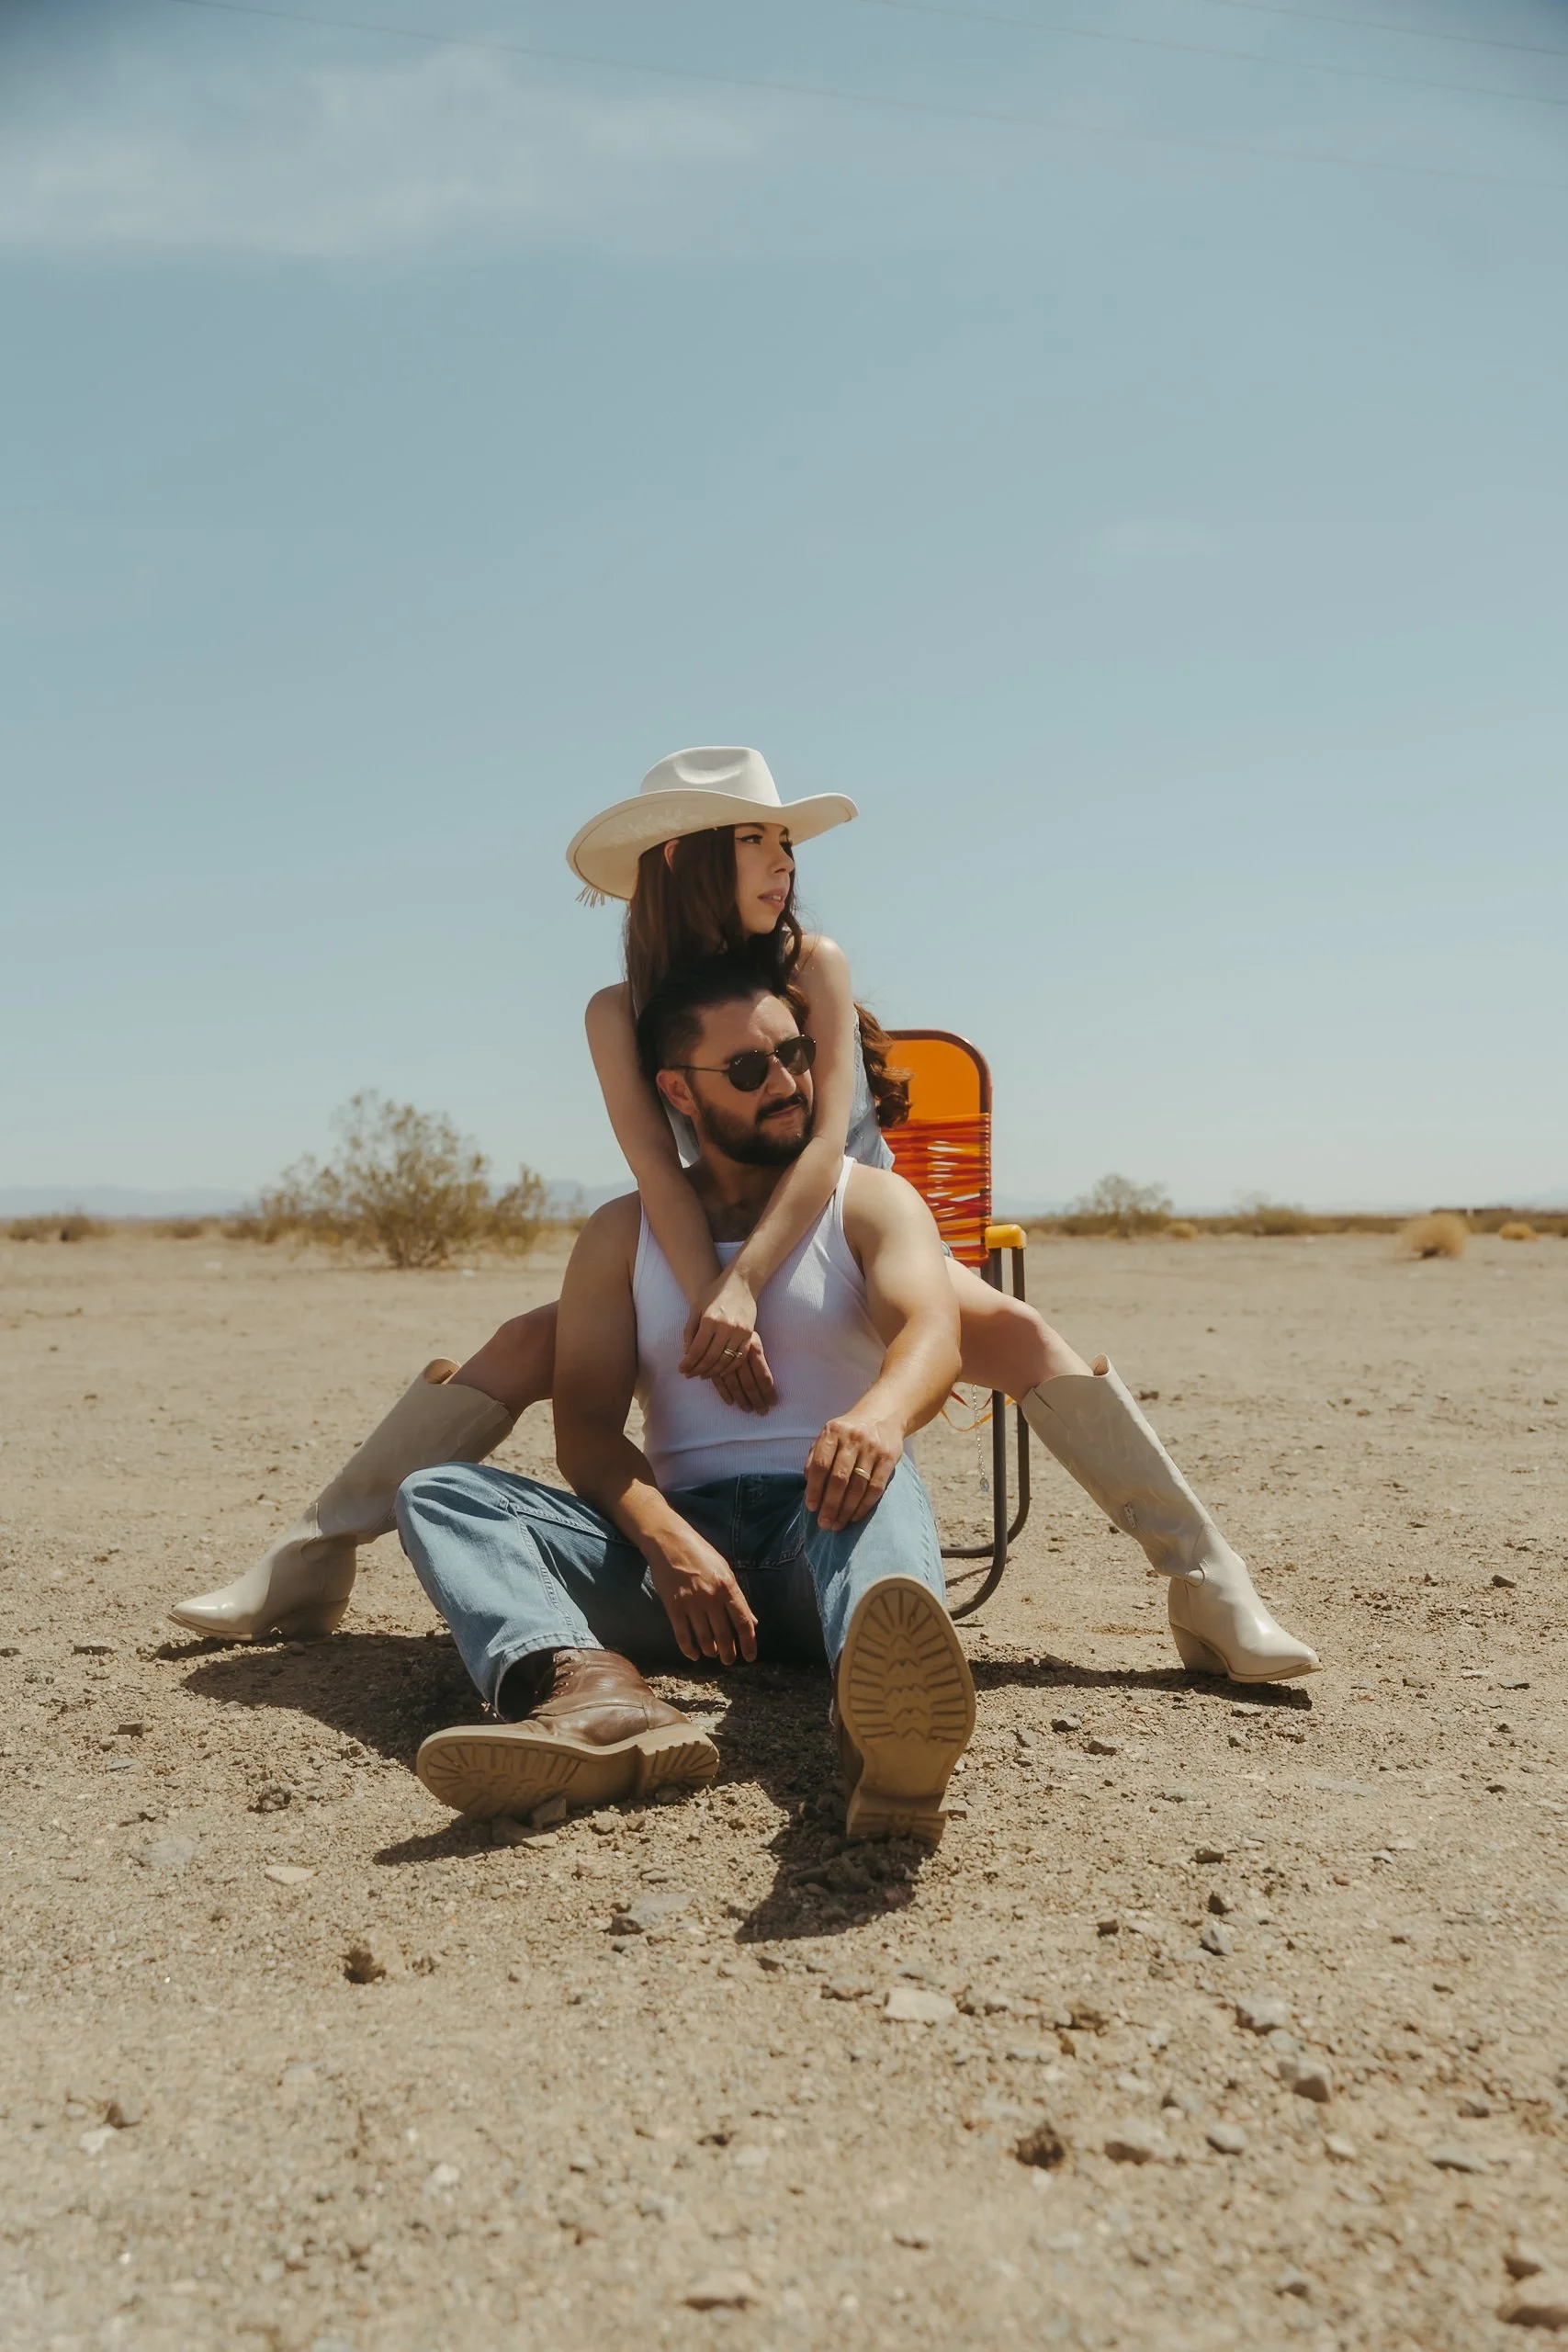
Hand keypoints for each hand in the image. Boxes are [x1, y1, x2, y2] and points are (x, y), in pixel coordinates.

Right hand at [648, 1529, 758, 1665]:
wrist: (669, 1542)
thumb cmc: (700, 1553)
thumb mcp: (725, 1570)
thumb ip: (738, 1597)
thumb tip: (752, 1622)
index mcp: (727, 1586)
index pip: (743, 1622)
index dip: (749, 1643)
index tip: (750, 1657)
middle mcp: (711, 1597)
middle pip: (724, 1634)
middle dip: (728, 1652)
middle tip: (729, 1661)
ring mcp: (691, 1603)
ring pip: (704, 1638)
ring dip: (710, 1651)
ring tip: (712, 1654)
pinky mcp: (673, 1606)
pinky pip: (682, 1635)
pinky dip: (689, 1649)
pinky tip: (693, 1655)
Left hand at [681, 1269, 775, 1410]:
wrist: (741, 1282)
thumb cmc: (715, 1293)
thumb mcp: (696, 1307)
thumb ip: (690, 1330)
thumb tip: (686, 1354)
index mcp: (709, 1320)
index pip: (697, 1350)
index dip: (688, 1363)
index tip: (681, 1370)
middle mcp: (725, 1327)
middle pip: (710, 1358)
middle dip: (698, 1370)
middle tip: (690, 1375)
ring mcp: (740, 1332)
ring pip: (725, 1361)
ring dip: (713, 1372)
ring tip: (702, 1375)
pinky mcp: (749, 1335)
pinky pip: (739, 1358)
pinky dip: (729, 1368)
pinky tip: (720, 1371)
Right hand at [710, 1331, 774, 1415]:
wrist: (721, 1312)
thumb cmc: (742, 1328)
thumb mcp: (754, 1339)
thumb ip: (760, 1361)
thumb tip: (768, 1386)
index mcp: (754, 1347)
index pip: (763, 1375)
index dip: (768, 1391)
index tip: (773, 1403)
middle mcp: (740, 1353)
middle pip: (750, 1383)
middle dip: (757, 1399)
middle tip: (762, 1412)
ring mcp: (725, 1358)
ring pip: (734, 1384)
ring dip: (741, 1399)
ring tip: (748, 1410)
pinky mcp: (712, 1361)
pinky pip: (718, 1381)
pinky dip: (724, 1393)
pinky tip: (731, 1402)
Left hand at [804, 1403, 905, 1532]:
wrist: (883, 1415)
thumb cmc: (849, 1432)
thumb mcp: (829, 1436)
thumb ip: (816, 1457)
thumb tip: (808, 1485)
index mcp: (833, 1432)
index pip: (820, 1465)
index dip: (814, 1489)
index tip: (811, 1508)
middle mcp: (852, 1439)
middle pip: (839, 1479)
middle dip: (830, 1505)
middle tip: (824, 1524)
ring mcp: (872, 1449)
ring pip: (857, 1486)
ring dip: (846, 1510)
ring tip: (838, 1525)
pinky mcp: (889, 1458)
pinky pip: (876, 1487)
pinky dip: (864, 1506)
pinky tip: (855, 1517)